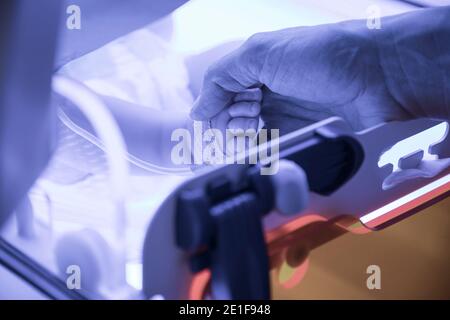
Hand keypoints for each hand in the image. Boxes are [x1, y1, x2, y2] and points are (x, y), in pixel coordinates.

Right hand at [190, 22, 411, 134]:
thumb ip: (223, 77)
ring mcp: (282, 113)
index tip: (215, 121)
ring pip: (247, 136)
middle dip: (228, 126)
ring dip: (242, 142)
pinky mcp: (298, 134)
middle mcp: (265, 90)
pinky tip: (260, 151)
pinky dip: (260, 153)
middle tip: (239, 128)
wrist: (377, 75)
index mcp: (253, 66)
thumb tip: (197, 108)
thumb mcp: (262, 53)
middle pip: (230, 117)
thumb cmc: (323, 56)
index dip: (213, 110)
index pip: (218, 94)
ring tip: (250, 138)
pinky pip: (270, 148)